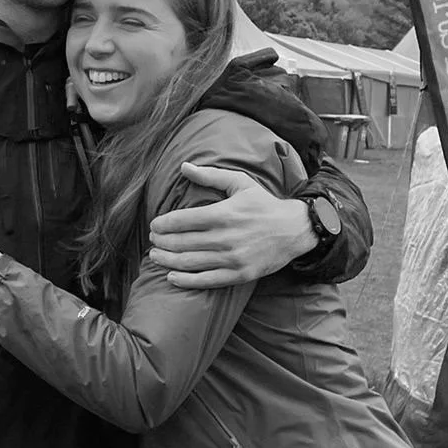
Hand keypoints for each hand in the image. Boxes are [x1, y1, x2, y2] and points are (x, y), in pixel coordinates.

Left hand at [147, 164, 310, 287]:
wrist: (295, 229)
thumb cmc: (264, 204)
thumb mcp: (240, 183)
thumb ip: (211, 175)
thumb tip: (184, 167)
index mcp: (223, 213)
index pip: (183, 220)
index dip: (163, 224)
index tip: (154, 226)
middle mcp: (226, 237)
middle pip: (182, 242)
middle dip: (162, 242)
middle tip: (152, 241)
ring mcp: (232, 258)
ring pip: (190, 262)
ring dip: (167, 260)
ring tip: (155, 256)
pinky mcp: (239, 274)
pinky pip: (206, 280)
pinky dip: (186, 280)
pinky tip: (172, 276)